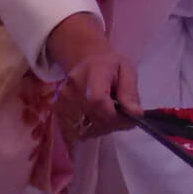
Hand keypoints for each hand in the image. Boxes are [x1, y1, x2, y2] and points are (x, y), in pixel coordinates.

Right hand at [48, 11, 140, 136]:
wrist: (88, 62)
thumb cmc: (111, 66)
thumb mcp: (127, 71)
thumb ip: (130, 92)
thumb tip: (135, 114)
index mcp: (94, 70)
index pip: (98, 100)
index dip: (115, 116)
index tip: (129, 118)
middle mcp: (73, 85)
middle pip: (93, 118)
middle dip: (113, 124)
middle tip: (124, 118)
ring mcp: (62, 98)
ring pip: (86, 128)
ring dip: (103, 129)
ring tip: (110, 116)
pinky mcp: (57, 109)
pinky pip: (76, 131)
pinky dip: (90, 130)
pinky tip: (98, 120)